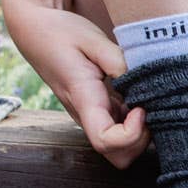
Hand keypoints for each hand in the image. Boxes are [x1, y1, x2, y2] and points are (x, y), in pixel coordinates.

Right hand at [7, 5, 150, 168]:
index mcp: (84, 100)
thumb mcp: (92, 39)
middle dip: (142, 141)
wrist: (37, 31)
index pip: (106, 142)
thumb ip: (118, 60)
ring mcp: (94, 117)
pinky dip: (139, 124)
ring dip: (142, 134)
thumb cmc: (63, 33)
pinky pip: (123, 132)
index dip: (131, 134)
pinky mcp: (101, 112)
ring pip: (122, 149)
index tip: (140, 108)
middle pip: (118, 156)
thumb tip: (142, 81)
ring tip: (147, 100)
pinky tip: (141, 97)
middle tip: (150, 107)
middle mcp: (88, 116)